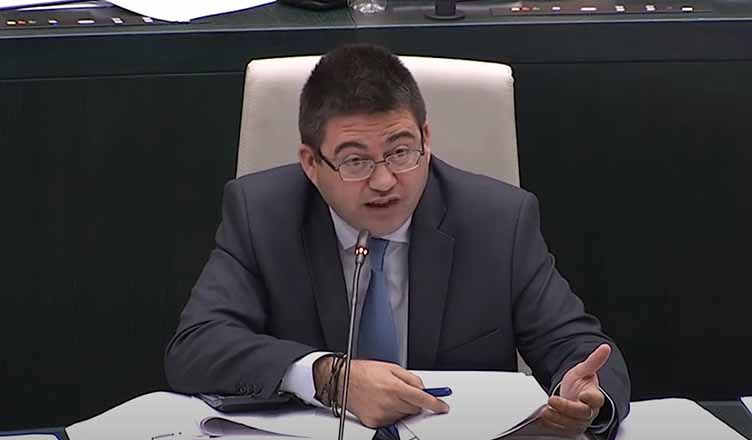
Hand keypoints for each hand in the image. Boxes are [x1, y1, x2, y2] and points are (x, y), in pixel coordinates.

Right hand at [314, 357, 448, 427]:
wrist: (343, 382)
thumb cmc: (364, 372)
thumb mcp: (391, 368)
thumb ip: (410, 378)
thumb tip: (422, 387)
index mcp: (395, 387)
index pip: (423, 399)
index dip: (436, 404)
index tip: (442, 407)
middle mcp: (390, 403)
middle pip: (414, 409)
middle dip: (413, 402)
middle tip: (402, 392)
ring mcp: (382, 415)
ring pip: (403, 415)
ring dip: (401, 408)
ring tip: (387, 396)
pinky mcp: (374, 422)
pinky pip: (391, 421)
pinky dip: (390, 414)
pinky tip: (380, 403)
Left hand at [536, 344, 610, 437]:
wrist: (572, 396)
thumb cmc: (580, 384)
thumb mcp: (583, 370)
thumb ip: (594, 361)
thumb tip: (605, 347)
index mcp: (595, 397)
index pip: (596, 400)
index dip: (591, 399)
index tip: (583, 395)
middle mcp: (589, 411)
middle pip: (581, 413)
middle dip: (567, 408)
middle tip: (553, 400)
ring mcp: (579, 421)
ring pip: (571, 423)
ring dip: (558, 418)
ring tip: (547, 410)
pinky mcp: (569, 428)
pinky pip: (562, 429)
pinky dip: (552, 424)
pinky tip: (545, 418)